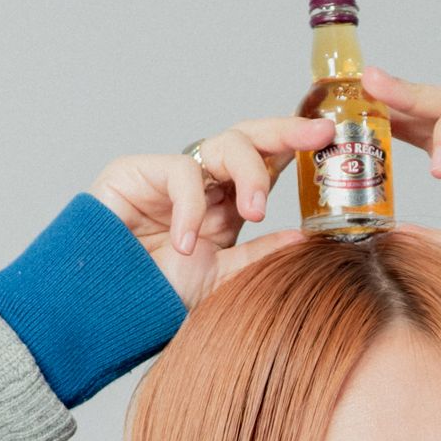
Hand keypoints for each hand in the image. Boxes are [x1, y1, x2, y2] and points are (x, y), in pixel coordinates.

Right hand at [88, 115, 336, 308]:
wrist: (108, 309)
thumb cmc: (157, 295)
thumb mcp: (223, 279)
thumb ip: (260, 256)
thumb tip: (305, 239)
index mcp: (228, 205)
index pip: (268, 164)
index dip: (297, 147)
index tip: (332, 140)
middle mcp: (205, 183)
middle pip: (251, 138)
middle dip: (287, 131)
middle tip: (318, 134)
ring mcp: (173, 175)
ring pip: (224, 144)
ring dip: (249, 174)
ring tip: (255, 212)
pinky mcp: (138, 171)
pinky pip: (181, 172)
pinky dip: (190, 206)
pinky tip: (185, 241)